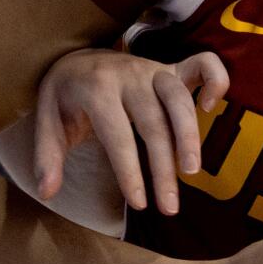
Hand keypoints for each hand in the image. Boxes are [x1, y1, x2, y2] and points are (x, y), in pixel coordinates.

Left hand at [34, 47, 227, 214]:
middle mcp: (128, 75)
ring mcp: (152, 68)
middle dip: (163, 168)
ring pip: (179, 100)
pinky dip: (216, 81)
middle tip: (170, 207)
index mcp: (96, 88)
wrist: (75, 56)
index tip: (139, 205)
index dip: (130, 172)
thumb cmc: (64, 97)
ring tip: (192, 172)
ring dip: (190, 136)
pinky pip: (203, 64)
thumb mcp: (46, 122)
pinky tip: (212, 109)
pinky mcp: (170, 67)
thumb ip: (46, 157)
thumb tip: (46, 192)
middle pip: (153, 123)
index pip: (117, 135)